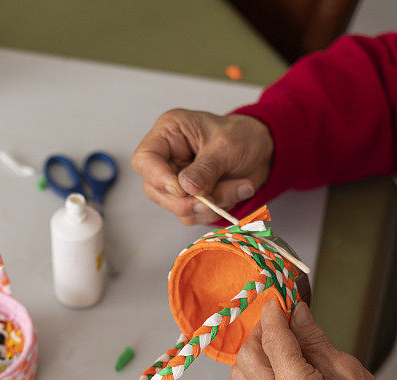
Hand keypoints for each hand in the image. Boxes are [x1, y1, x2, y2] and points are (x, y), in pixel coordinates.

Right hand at [131, 109, 273, 224]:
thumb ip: (205, 168)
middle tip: (213, 200)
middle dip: (187, 200)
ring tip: (238, 187)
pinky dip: (215, 211)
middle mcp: (167, 158)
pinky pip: (193, 215)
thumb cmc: (242, 136)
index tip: (182, 190)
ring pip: (176, 207)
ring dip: (208, 206)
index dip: (158, 178)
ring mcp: (176, 181)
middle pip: (155, 190)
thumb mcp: (227, 145)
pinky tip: (234, 194)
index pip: (145, 159)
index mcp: (169, 134)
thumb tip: (186, 188)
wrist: (263, 150)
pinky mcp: (189, 199)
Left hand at [230, 299, 396, 379]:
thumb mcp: (346, 367)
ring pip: (239, 375)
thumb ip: (314, 339)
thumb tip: (296, 313)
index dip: (273, 315)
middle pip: (248, 355)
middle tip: (279, 320)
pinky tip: (268, 366)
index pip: (274, 340)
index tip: (277, 301)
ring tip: (274, 342)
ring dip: (251, 352)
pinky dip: (249, 374)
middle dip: (260, 331)